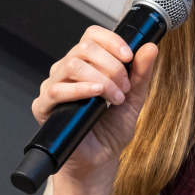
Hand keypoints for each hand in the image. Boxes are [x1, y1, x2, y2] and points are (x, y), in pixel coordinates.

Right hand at [33, 25, 157, 183]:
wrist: (100, 159)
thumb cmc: (112, 129)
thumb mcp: (134, 98)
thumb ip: (141, 73)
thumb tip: (150, 47)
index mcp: (87, 63)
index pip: (92, 35)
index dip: (112, 41)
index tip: (129, 57)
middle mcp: (67, 70)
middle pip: (84, 47)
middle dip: (112, 65)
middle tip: (125, 87)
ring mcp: (53, 86)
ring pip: (72, 64)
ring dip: (101, 79)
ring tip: (115, 98)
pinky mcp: (43, 106)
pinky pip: (57, 89)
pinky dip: (80, 89)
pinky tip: (97, 96)